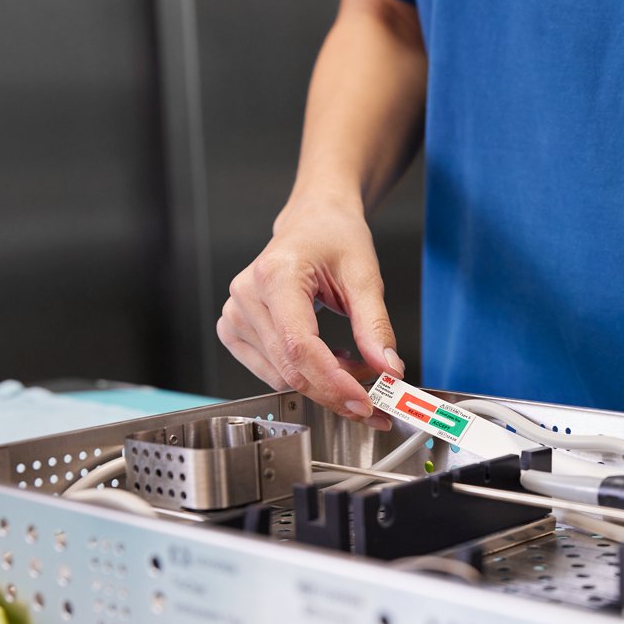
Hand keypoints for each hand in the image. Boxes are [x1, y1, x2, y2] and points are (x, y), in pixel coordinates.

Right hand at [218, 194, 403, 428]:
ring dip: (324, 383)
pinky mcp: (234, 329)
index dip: (333, 382)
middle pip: (290, 369)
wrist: (312, 222)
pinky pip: (271, 372)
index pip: (300, 346)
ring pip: (282, 377)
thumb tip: (389, 370)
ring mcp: (235, 314)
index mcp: (276, 275)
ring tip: (354, 362)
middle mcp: (247, 295)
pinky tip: (327, 359)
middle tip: (375, 392)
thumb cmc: (334, 237)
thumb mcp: (365, 275)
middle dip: (336, 390)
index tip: (365, 401)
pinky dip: (305, 376)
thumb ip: (375, 326)